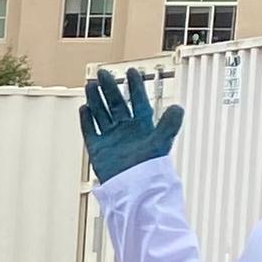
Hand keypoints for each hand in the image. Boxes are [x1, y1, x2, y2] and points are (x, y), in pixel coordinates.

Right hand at [77, 67, 181, 181]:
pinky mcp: (98, 149)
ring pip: (102, 114)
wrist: (134, 190)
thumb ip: (169, 125)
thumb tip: (178, 108)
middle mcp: (126, 129)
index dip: (135, 86)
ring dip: (96, 100)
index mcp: (142, 126)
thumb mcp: (161, 143)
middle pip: (116, 104)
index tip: (131, 71)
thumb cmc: (150, 169)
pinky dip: (86, 120)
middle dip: (110, 88)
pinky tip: (83, 108)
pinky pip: (90, 131)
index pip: (137, 101)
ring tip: (91, 85)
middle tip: (103, 73)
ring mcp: (111, 138)